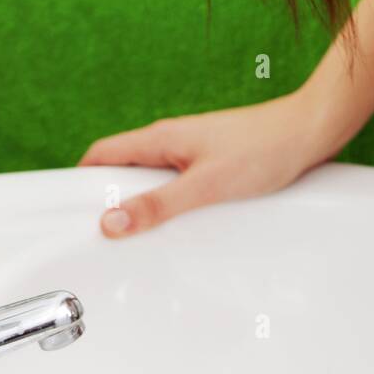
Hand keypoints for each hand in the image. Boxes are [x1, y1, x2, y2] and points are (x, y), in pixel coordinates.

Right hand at [76, 92, 335, 237]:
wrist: (308, 132)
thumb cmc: (263, 150)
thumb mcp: (206, 185)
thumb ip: (159, 205)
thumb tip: (111, 222)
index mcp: (160, 138)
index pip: (101, 155)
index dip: (78, 182)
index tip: (65, 214)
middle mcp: (171, 141)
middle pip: (122, 171)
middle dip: (107, 201)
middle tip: (101, 240)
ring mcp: (191, 151)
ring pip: (149, 179)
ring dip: (139, 205)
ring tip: (137, 241)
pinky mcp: (211, 162)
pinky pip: (174, 184)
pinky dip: (166, 205)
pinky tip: (178, 228)